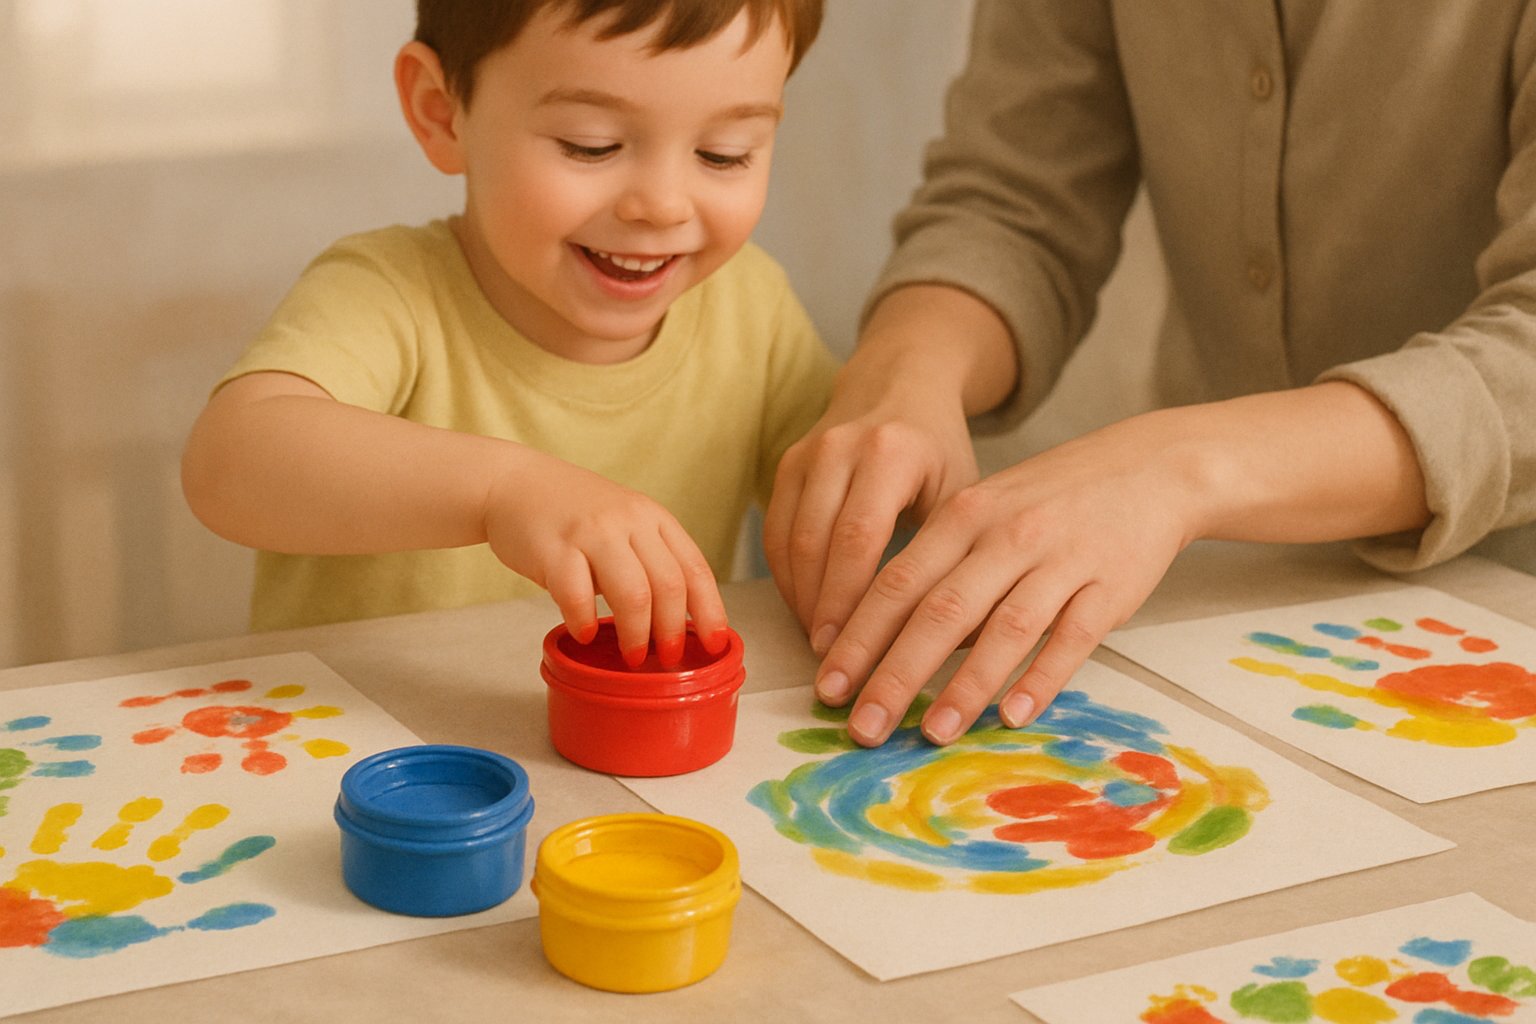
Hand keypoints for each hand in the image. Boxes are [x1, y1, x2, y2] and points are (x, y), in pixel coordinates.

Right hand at [484, 453, 727, 666]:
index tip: (716, 643)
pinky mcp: (554, 547)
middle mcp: (629, 521)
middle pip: (669, 584)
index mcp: (653, 517)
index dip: (711, 611)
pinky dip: (585, 621)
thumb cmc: (572, 513)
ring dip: (637, 633)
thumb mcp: (623, 522)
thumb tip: (673, 619)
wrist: (513, 482)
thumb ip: (647, 558)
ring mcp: (592, 532)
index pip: (695, 568)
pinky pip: (577, 595)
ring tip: (632, 657)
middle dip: (673, 630)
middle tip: (666, 659)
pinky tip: (586, 634)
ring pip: (633, 593)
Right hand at [762, 376, 977, 654]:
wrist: (899, 383)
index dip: (847, 600)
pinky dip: (786, 576)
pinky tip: (805, 609)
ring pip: (787, 540)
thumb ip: (951, 553)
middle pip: (816, 543)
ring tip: (819, 643)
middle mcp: (840, 447)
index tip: (846, 649)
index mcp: (891, 452)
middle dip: (818, 609)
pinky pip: (775, 532)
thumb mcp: (963, 490)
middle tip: (829, 661)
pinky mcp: (785, 464)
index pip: (858, 538)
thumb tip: (954, 639)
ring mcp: (806, 453)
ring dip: (799, 598)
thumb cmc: (938, 448)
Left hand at [817, 413, 1197, 746]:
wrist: (1148, 466)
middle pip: (939, 612)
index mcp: (963, 515)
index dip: (858, 637)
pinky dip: (1041, 678)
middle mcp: (1005, 535)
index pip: (896, 583)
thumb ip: (940, 568)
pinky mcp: (1108, 585)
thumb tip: (891, 641)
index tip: (829, 686)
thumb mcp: (984, 512)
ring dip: (963, 686)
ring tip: (931, 733)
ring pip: (1003, 628)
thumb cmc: (1049, 499)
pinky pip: (1070, 638)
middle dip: (894, 674)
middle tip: (863, 726)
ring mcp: (1060, 559)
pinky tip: (1013, 716)